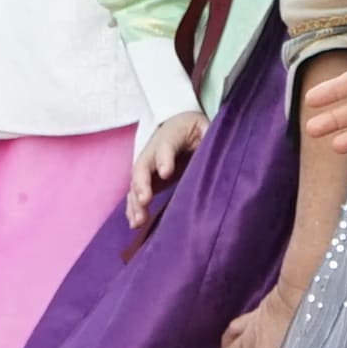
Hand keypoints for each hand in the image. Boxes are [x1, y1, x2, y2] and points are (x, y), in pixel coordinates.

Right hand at [127, 108, 205, 225]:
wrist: (178, 124)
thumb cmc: (193, 128)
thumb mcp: (203, 127)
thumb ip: (207, 136)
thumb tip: (213, 147)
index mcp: (169, 136)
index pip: (165, 147)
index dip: (164, 159)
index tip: (166, 173)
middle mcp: (152, 152)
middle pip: (143, 168)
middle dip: (142, 185)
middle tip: (144, 201)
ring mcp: (147, 167)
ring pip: (135, 184)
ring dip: (135, 203)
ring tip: (138, 221)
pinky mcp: (146, 180)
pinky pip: (135, 194)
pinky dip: (133, 209)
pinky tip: (135, 223)